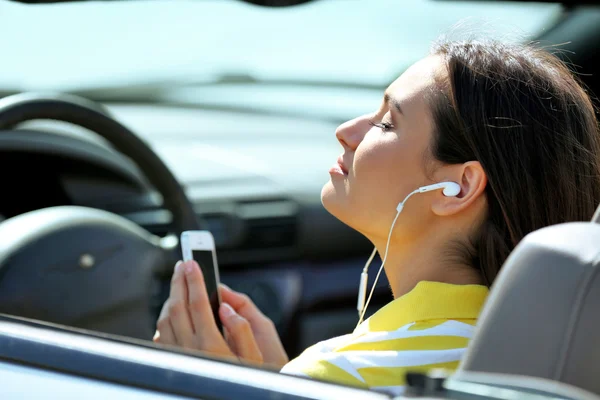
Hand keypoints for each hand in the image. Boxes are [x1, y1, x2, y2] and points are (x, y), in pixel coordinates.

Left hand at [153, 260, 287, 368]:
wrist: (227, 399)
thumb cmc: (245, 380)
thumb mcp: (254, 357)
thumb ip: (242, 329)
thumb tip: (225, 306)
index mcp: (212, 345)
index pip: (198, 303)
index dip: (194, 279)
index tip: (192, 263)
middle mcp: (191, 350)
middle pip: (177, 306)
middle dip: (180, 282)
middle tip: (183, 265)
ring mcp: (178, 356)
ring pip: (166, 319)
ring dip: (171, 297)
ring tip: (180, 283)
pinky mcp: (172, 361)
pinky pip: (162, 335)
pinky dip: (165, 317)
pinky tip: (173, 310)